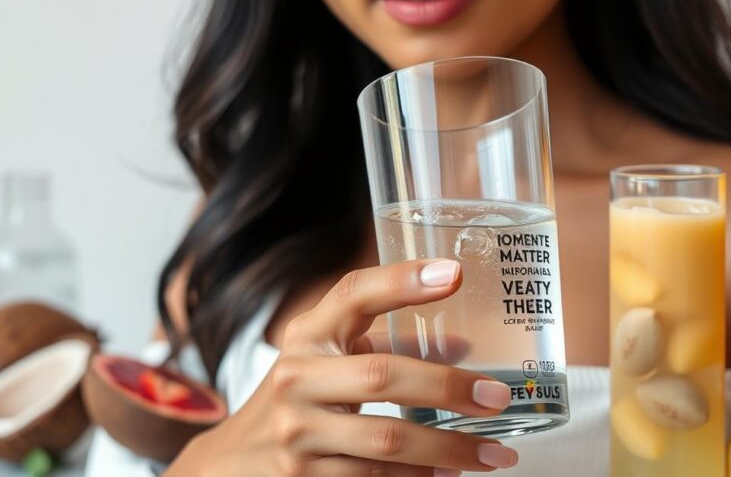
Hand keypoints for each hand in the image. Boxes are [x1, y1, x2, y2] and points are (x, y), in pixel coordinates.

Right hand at [165, 259, 518, 476]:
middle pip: (383, 376)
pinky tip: (451, 474)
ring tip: (496, 454)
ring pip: (387, 440)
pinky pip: (376, 476)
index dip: (403, 281)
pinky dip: (420, 476)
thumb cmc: (300, 396)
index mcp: (308, 334)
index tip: (455, 274)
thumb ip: (386, 346)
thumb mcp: (329, 358)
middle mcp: (298, 376)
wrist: (232, 461)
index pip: (354, 293)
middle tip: (498, 398)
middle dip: (448, 388)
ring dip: (450, 449)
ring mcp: (298, 431)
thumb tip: (467, 348)